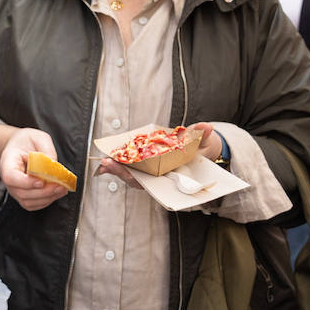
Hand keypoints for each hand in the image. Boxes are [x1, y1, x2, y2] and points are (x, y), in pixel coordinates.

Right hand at [0, 127, 65, 210]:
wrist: (21, 146)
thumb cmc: (27, 141)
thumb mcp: (37, 137)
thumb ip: (46, 149)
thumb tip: (53, 164)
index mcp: (7, 163)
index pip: (11, 177)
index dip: (25, 182)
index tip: (41, 182)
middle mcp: (9, 179)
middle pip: (21, 193)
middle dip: (43, 192)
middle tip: (59, 186)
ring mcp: (15, 189)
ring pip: (28, 202)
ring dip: (47, 198)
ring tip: (61, 189)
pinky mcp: (24, 195)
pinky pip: (33, 205)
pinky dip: (46, 201)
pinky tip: (56, 193)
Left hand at [98, 122, 221, 188]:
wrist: (204, 148)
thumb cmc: (204, 148)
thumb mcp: (206, 142)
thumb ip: (203, 135)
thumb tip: (205, 127)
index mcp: (174, 176)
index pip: (153, 182)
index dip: (139, 179)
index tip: (127, 175)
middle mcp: (162, 176)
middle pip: (138, 179)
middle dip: (122, 173)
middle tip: (106, 164)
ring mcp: (154, 170)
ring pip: (133, 173)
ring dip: (118, 168)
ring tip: (104, 162)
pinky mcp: (149, 161)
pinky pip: (133, 164)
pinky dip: (121, 161)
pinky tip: (109, 157)